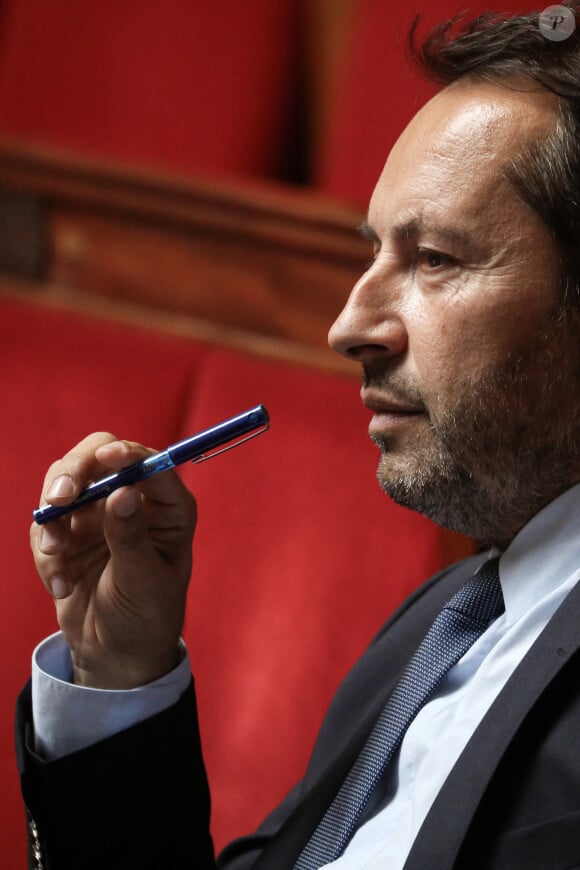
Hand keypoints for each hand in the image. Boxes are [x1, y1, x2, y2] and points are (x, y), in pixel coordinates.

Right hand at [30, 433, 196, 688]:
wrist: (117, 654)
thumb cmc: (147, 616)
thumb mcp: (144, 581)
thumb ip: (131, 537)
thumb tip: (124, 492)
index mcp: (167, 507)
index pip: (148, 462)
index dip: (127, 453)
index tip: (107, 457)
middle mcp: (132, 499)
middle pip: (97, 457)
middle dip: (74, 471)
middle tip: (58, 498)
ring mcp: (97, 513)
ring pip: (63, 482)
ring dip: (52, 515)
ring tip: (56, 554)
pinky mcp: (68, 532)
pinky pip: (45, 524)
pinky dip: (47, 553)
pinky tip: (62, 585)